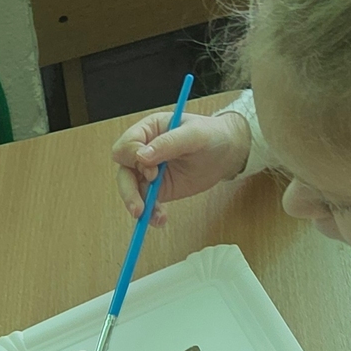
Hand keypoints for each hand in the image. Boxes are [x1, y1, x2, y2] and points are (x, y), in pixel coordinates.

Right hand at [111, 108, 250, 223]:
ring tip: (149, 216)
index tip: (153, 171)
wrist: (227, 153)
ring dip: (137, 205)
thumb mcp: (194, 135)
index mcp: (148, 130)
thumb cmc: (212, 135)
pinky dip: (150, 214)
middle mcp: (143, 151)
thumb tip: (141, 157)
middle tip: (140, 205)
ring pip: (130, 190)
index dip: (134, 159)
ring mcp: (148, 172)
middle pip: (123, 171)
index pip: (126, 146)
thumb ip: (168, 143)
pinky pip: (146, 203)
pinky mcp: (157, 189)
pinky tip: (160, 219)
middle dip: (129, 190)